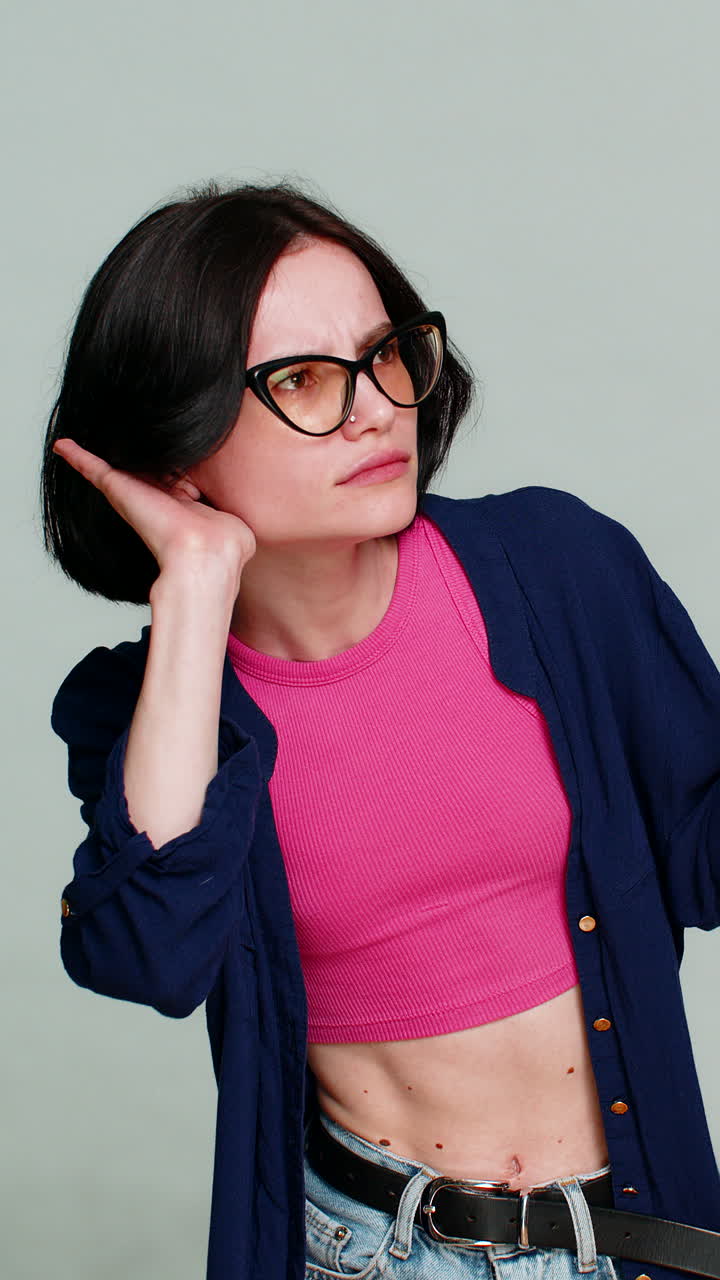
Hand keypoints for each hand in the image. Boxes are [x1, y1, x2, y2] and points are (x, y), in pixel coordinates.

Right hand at [52, 438, 256, 580]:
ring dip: (97, 455)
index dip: (171, 469)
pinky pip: (94, 468)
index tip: (160, 455)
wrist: (204, 554)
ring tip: (79, 440)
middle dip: (129, 456)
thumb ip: (224, 512)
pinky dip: (78, 457)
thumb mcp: (232, 522)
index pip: (174, 481)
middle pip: (145, 471)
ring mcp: (136, 495)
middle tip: (112, 433)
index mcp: (184, 504)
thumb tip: (222, 513)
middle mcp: (157, 498)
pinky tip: (63, 445)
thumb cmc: (223, 544)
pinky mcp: (119, 489)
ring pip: (116, 467)